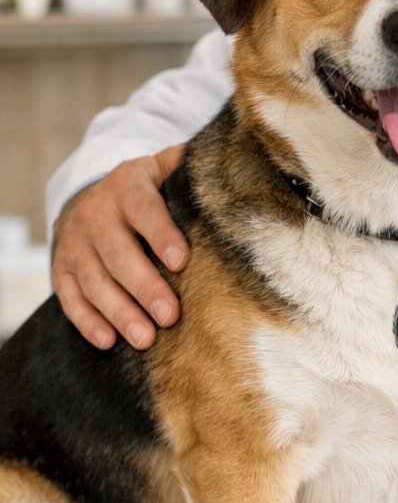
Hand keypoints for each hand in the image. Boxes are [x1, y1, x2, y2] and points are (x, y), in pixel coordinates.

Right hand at [51, 144, 189, 350]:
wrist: (89, 198)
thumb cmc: (145, 191)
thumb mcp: (161, 168)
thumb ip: (186, 166)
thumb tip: (231, 162)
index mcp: (127, 186)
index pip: (143, 209)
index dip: (161, 234)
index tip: (181, 261)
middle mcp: (95, 214)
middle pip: (118, 253)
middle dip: (144, 286)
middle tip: (170, 316)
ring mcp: (74, 243)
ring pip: (94, 280)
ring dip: (119, 312)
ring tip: (145, 338)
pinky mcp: (61, 269)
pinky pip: (69, 297)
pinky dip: (87, 321)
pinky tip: (108, 340)